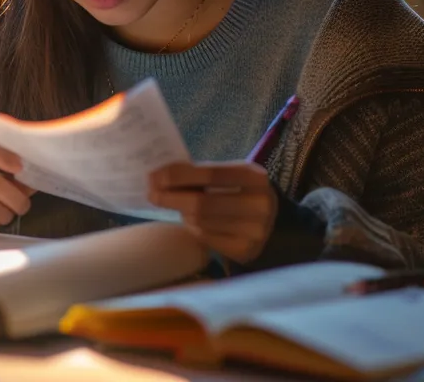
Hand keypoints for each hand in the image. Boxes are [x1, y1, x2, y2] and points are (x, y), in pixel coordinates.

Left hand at [148, 162, 276, 263]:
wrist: (270, 224)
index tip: (155, 176)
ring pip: (202, 222)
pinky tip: (194, 222)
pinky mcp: (245, 250)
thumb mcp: (228, 177)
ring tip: (178, 207)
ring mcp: (255, 230)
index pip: (211, 173)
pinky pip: (206, 238)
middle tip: (152, 194)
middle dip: (171, 198)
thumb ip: (200, 174)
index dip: (179, 175)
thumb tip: (158, 177)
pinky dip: (194, 229)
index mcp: (255, 177)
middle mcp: (260, 204)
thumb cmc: (239, 194)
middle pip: (203, 203)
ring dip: (183, 213)